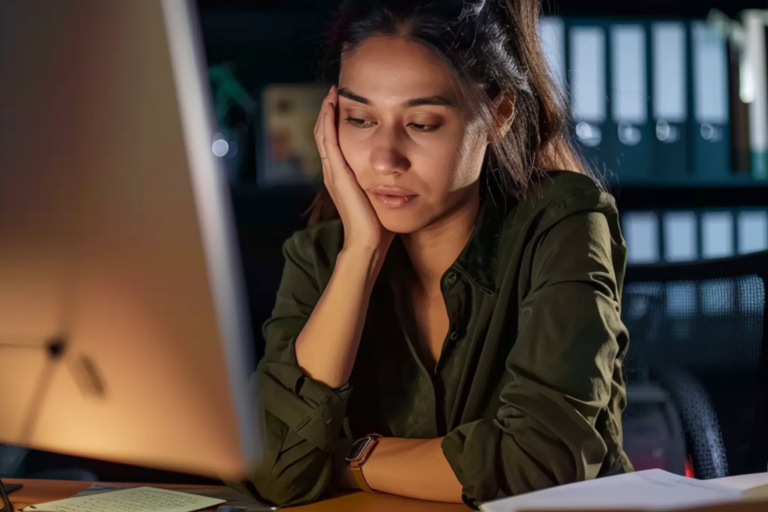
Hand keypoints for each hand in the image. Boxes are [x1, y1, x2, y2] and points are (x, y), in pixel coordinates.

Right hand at [314, 85, 393, 253]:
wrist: (368, 243)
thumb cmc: (377, 226)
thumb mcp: (379, 197)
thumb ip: (382, 184)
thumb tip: (398, 175)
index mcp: (342, 177)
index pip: (334, 144)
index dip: (336, 124)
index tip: (344, 105)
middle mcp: (333, 172)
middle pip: (324, 135)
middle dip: (329, 113)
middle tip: (334, 93)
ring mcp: (333, 172)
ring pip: (323, 134)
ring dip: (327, 112)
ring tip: (332, 94)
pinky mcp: (338, 173)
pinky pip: (329, 140)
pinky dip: (328, 120)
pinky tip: (332, 105)